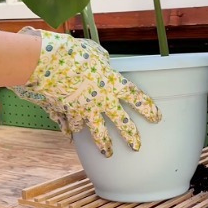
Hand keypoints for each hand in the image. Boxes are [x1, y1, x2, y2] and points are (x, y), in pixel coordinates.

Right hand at [9, 27, 160, 156]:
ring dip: (104, 144)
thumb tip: (104, 63)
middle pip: (122, 123)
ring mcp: (86, 110)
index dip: (148, 109)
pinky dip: (70, 130)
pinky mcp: (69, 113)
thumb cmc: (76, 54)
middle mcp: (103, 101)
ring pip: (98, 132)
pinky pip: (71, 124)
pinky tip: (71, 137)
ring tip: (108, 154)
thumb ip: (103, 62)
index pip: (137, 99)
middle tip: (136, 147)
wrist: (51, 65)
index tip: (156, 118)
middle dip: (131, 136)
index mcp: (114, 84)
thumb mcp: (96, 53)